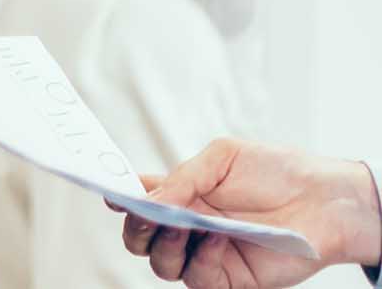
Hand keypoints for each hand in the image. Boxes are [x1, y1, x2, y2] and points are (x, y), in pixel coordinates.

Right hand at [118, 139, 381, 286]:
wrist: (323, 198)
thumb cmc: (276, 172)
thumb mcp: (222, 158)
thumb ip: (182, 178)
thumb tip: (146, 198)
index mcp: (180, 195)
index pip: (136, 201)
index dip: (118, 198)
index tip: (111, 193)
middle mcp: (187, 228)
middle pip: (139, 240)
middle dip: (135, 228)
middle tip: (145, 213)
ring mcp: (206, 255)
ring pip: (162, 265)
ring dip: (163, 245)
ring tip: (181, 224)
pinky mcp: (231, 278)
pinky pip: (199, 278)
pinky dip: (201, 257)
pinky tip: (215, 235)